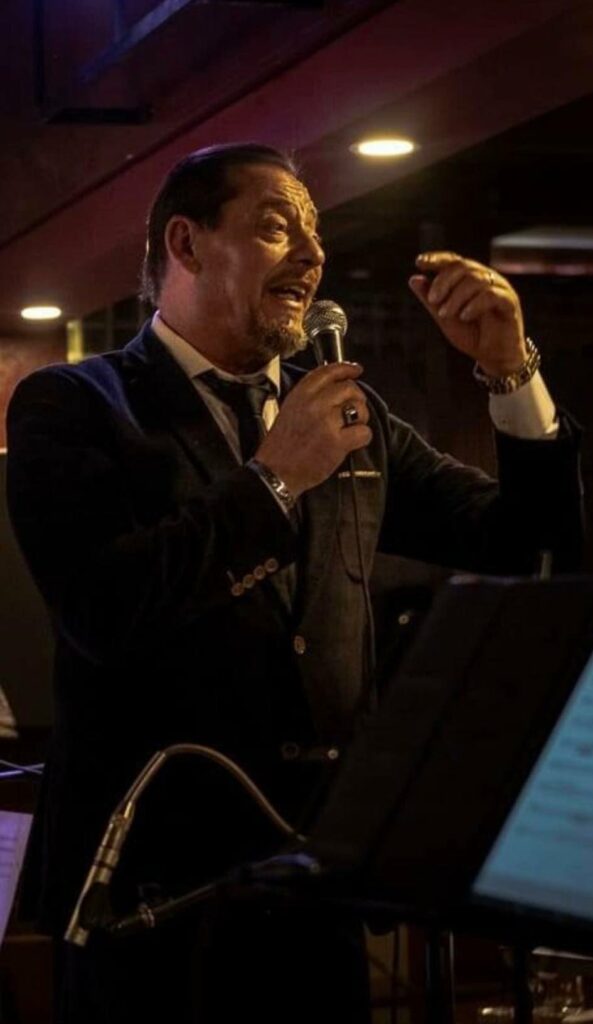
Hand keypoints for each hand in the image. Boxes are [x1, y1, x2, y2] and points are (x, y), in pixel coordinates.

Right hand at [255, 362, 371, 497]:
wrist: (275, 472)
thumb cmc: (281, 446)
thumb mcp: (289, 411)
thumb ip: (309, 397)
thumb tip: (336, 389)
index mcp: (300, 394)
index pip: (328, 371)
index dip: (346, 369)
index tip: (356, 370)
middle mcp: (314, 403)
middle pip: (349, 388)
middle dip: (357, 399)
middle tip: (355, 411)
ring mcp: (326, 422)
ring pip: (359, 408)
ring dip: (361, 418)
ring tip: (350, 429)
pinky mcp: (337, 442)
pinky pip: (364, 432)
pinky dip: (362, 438)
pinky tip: (352, 443)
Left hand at [409, 252, 527, 375]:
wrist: (494, 357)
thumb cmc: (472, 335)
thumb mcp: (444, 318)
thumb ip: (430, 300)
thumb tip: (414, 279)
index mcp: (469, 279)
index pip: (453, 260)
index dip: (437, 259)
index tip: (419, 262)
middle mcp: (485, 278)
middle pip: (462, 266)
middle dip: (443, 281)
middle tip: (432, 300)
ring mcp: (499, 288)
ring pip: (475, 279)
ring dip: (456, 296)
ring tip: (445, 314)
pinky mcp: (509, 302)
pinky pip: (491, 295)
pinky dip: (474, 304)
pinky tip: (464, 317)